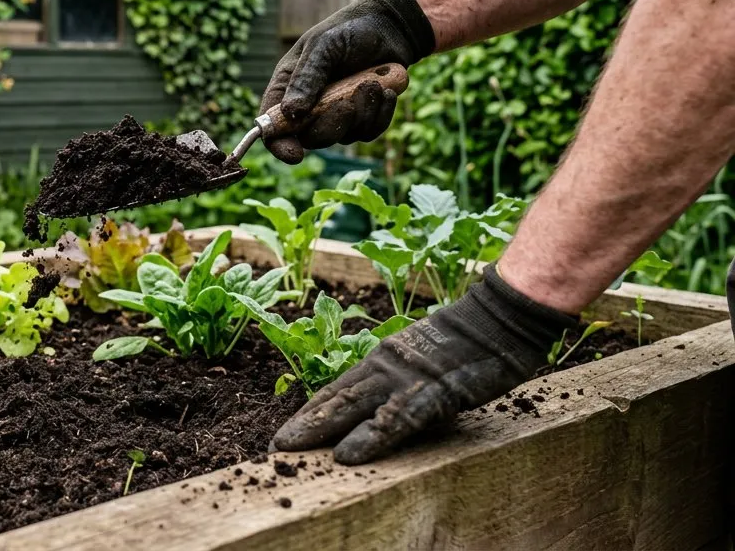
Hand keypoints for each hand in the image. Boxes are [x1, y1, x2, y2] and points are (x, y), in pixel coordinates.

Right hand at [261, 0, 435, 162]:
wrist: (390, 28)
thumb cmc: (349, 30)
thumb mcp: (324, 46)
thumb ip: (307, 77)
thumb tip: (290, 113)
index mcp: (287, 87)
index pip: (273, 126)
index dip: (279, 144)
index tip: (295, 154)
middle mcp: (308, 106)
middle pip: (310, 138)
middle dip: (331, 125)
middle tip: (349, 102)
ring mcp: (336, 114)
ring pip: (343, 137)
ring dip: (362, 114)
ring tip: (373, 84)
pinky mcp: (362, 118)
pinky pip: (369, 132)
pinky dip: (380, 114)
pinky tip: (385, 91)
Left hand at [270, 266, 577, 464]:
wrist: (498, 320)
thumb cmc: (465, 344)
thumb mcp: (422, 361)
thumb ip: (398, 383)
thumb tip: (377, 411)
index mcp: (382, 359)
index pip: (337, 389)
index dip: (310, 411)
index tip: (287, 432)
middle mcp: (384, 366)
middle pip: (335, 398)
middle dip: (304, 424)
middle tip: (275, 447)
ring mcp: (406, 378)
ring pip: (354, 407)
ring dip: (320, 430)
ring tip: (292, 451)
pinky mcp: (432, 392)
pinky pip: (396, 420)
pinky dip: (369, 438)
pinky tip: (348, 455)